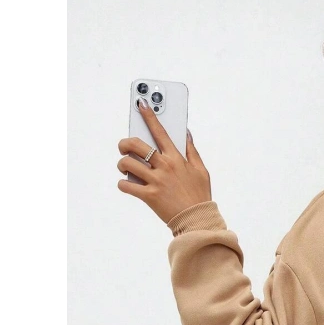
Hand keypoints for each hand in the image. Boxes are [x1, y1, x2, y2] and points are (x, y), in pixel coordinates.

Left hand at [117, 98, 211, 224]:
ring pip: (127, 163)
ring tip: (126, 168)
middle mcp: (164, 166)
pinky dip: (123, 184)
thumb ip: (191, 150)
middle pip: (135, 145)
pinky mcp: (149, 196)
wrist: (197, 220)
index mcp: (176, 158)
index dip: (149, 116)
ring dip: (122, 164)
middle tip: (124, 148)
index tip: (140, 104)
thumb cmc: (200, 195)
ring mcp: (156, 181)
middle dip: (124, 143)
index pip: (160, 131)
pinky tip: (128, 185)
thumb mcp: (201, 170)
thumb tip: (186, 133)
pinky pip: (126, 185)